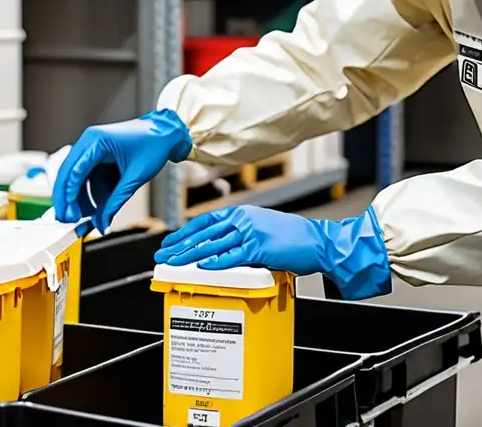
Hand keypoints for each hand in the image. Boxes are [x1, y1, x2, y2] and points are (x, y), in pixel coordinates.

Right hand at [52, 109, 191, 233]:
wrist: (166, 133)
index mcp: (97, 140)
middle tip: (68, 220)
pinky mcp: (97, 156)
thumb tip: (103, 222)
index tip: (69, 213)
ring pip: (75, 178)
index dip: (69, 194)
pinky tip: (91, 209)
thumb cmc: (154, 145)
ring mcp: (91, 148)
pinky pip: (86, 178)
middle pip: (67, 174)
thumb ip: (116, 201)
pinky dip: (87, 194)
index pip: (74, 170)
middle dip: (66, 199)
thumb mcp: (135, 176)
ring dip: (77, 199)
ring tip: (82, 219)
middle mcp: (89, 142)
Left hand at [154, 205, 393, 300]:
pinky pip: (231, 257)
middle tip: (163, 254)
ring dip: (190, 255)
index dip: (186, 232)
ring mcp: (251, 233)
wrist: (318, 242)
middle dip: (181, 244)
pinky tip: (201, 267)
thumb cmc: (294, 238)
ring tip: (174, 263)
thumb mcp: (264, 228)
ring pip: (212, 245)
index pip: (207, 221)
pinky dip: (215, 263)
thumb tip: (224, 249)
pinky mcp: (259, 248)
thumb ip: (243, 235)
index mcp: (244, 213)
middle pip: (204, 233)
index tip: (172, 240)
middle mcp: (244, 219)